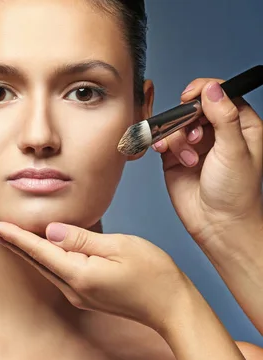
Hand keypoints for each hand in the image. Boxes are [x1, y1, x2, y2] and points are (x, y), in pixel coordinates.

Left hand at [0, 221, 193, 332]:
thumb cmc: (153, 273)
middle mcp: (72, 289)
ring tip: (5, 236)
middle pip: (35, 261)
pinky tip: (35, 249)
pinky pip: (56, 272)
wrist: (172, 308)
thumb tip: (50, 230)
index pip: (38, 251)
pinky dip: (41, 258)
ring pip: (43, 267)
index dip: (14, 236)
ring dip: (23, 251)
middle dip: (10, 243)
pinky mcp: (85, 295)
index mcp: (79, 274)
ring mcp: (78, 295)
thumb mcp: (119, 247)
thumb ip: (81, 238)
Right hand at [152, 79, 262, 245]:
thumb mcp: (234, 150)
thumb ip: (224, 117)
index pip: (221, 94)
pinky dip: (162, 143)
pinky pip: (163, 139)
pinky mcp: (175, 157)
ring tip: (188, 159)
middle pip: (195, 106)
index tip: (191, 98)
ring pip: (177, 122)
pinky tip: (168, 154)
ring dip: (177, 137)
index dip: (204, 91)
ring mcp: (195, 144)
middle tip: (193, 136)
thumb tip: (212, 88)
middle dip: (188, 118)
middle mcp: (218, 132)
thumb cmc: (235, 193)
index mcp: (241, 125)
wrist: (216, 225)